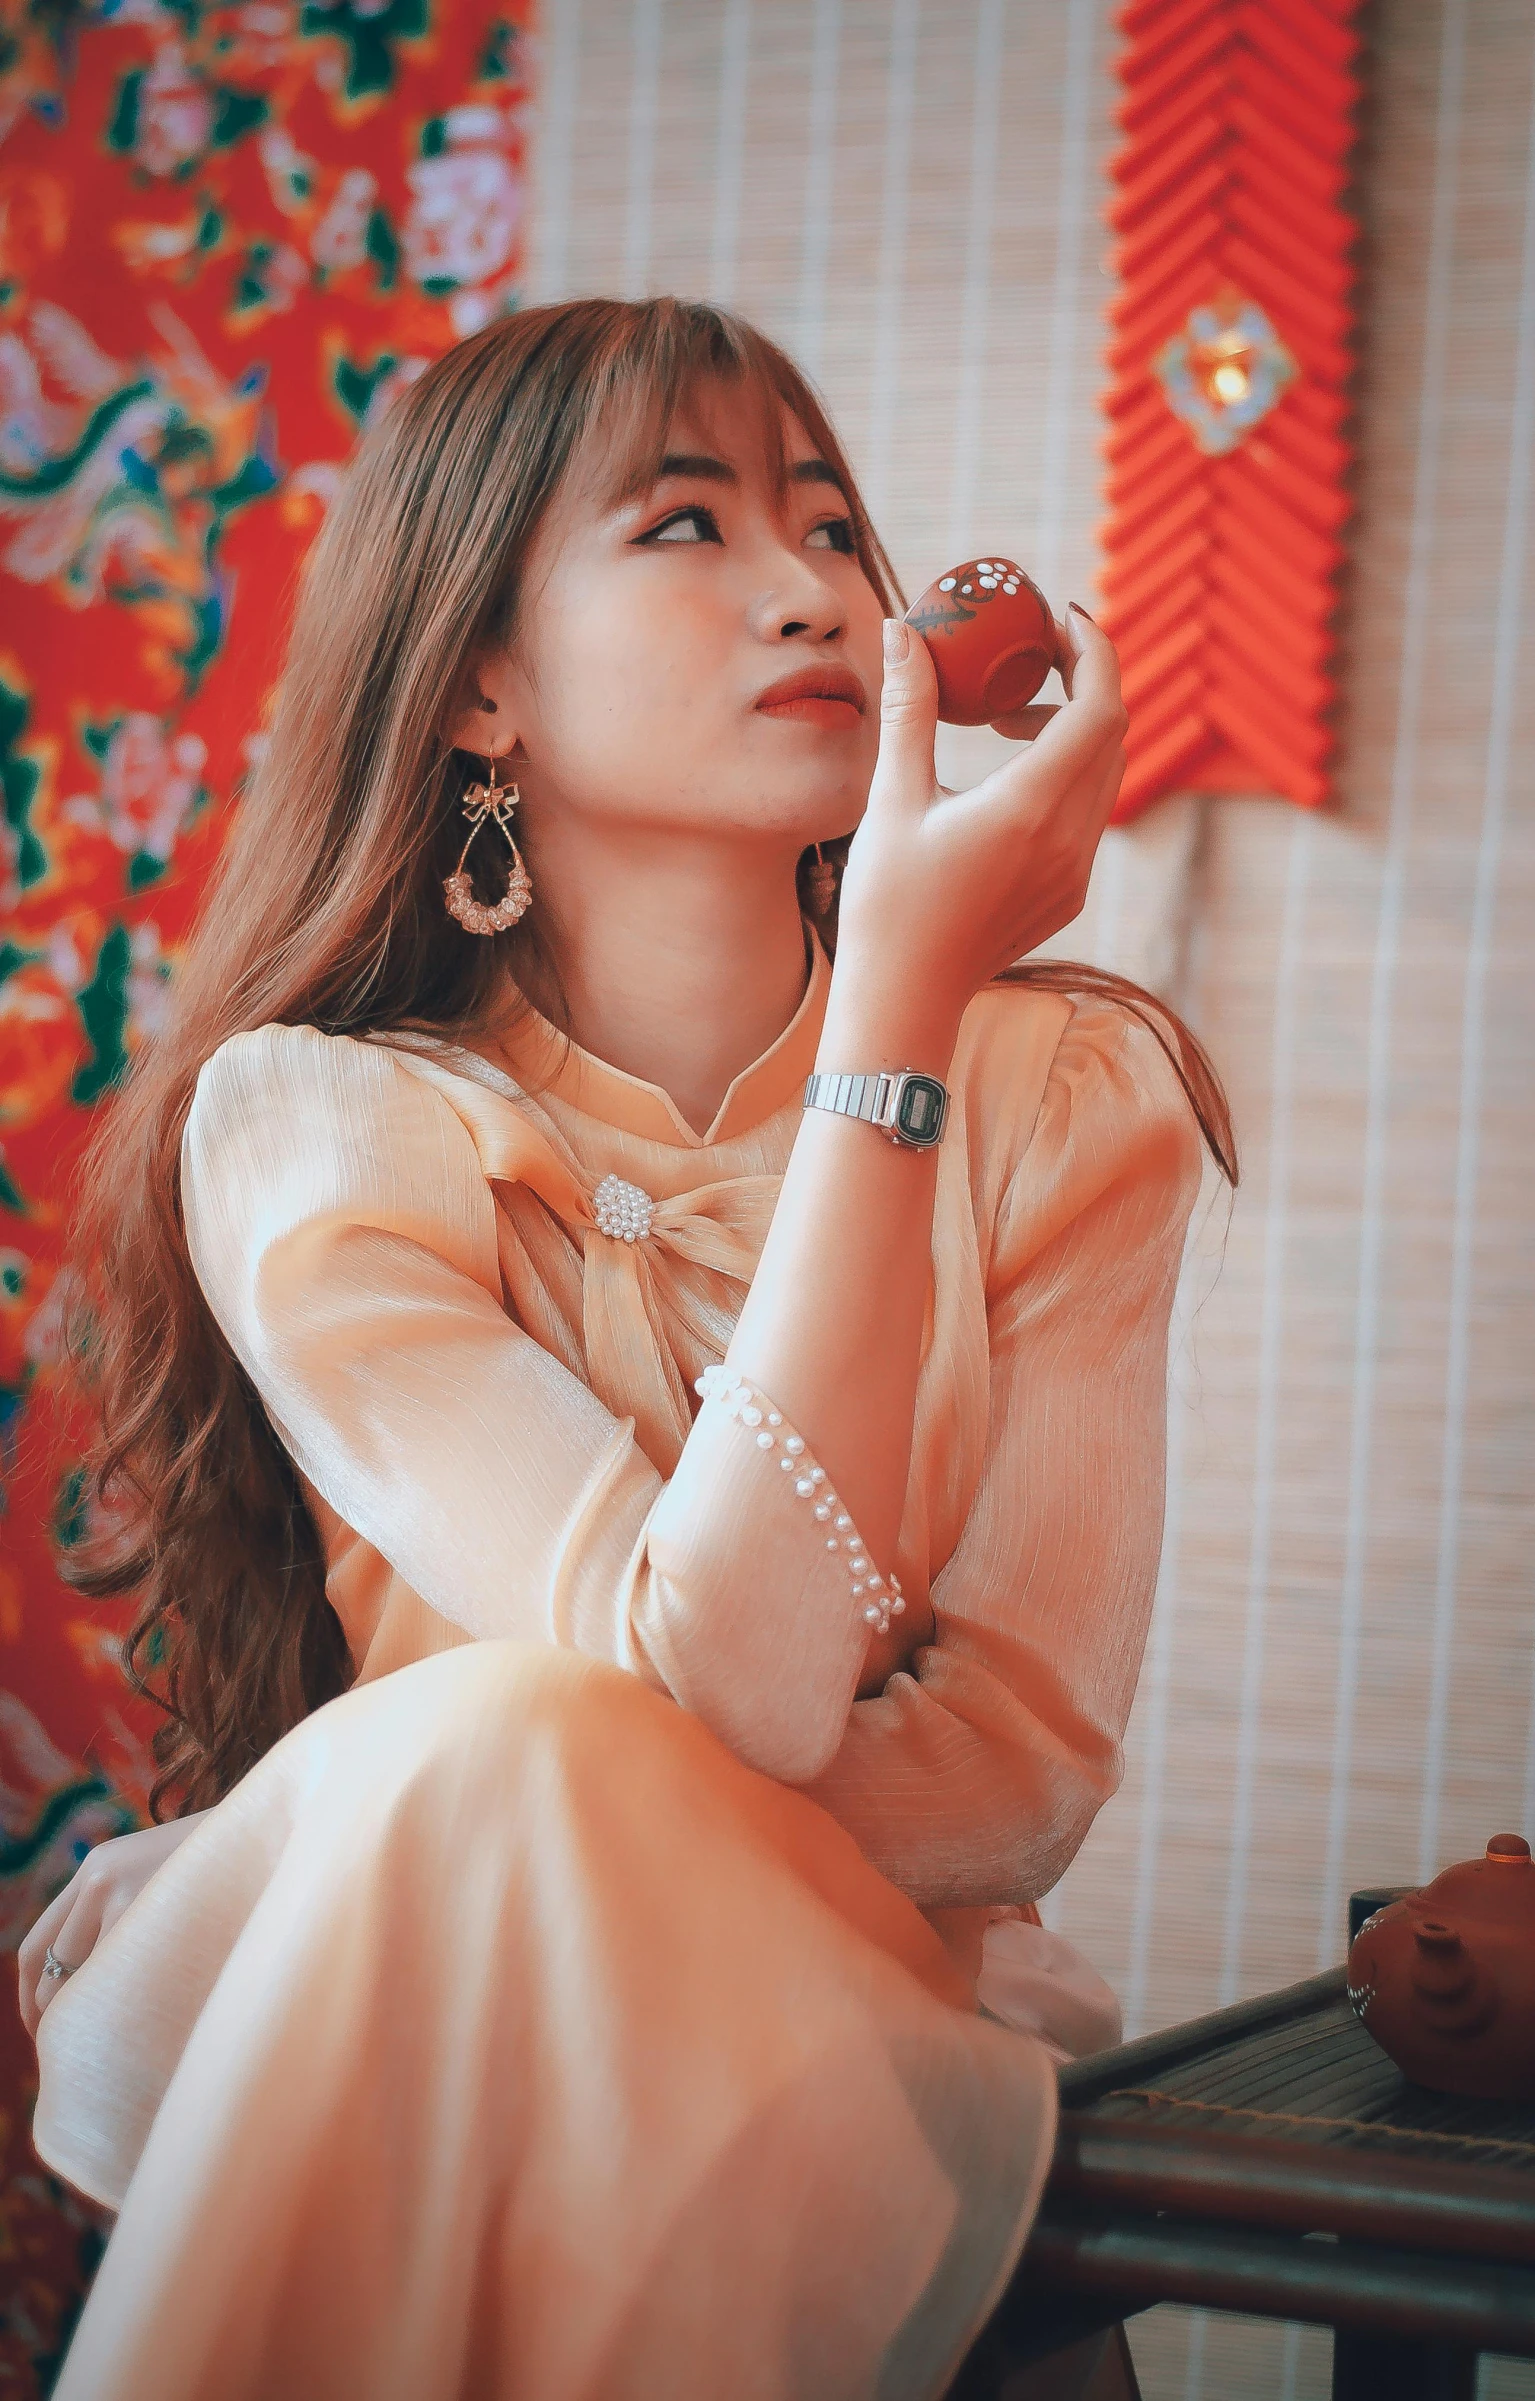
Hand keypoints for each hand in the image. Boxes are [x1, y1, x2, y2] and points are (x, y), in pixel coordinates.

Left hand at [17, 1813, 205, 2039]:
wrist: (267, 1826)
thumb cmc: (218, 1867)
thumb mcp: (156, 1877)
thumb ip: (120, 1913)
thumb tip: (83, 1989)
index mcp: (95, 1868)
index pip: (36, 1945)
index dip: (30, 1998)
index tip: (42, 2031)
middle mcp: (99, 1878)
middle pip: (49, 1968)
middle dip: (53, 2016)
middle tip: (74, 2050)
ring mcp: (128, 1893)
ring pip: (85, 1981)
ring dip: (95, 2013)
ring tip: (123, 2035)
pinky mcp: (158, 1910)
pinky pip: (124, 1978)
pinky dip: (128, 2005)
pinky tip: (151, 2015)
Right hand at [834, 605, 1125, 1022]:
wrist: (904, 998)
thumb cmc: (888, 904)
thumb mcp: (892, 800)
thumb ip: (909, 712)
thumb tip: (903, 632)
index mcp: (1030, 809)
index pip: (1100, 708)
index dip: (1093, 651)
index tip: (1060, 618)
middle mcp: (1069, 839)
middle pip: (1111, 733)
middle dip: (1079, 681)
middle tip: (1027, 655)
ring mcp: (1075, 871)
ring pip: (1104, 773)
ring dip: (1070, 729)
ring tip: (1003, 719)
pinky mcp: (1068, 893)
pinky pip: (1089, 813)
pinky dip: (1065, 774)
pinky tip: (1007, 778)